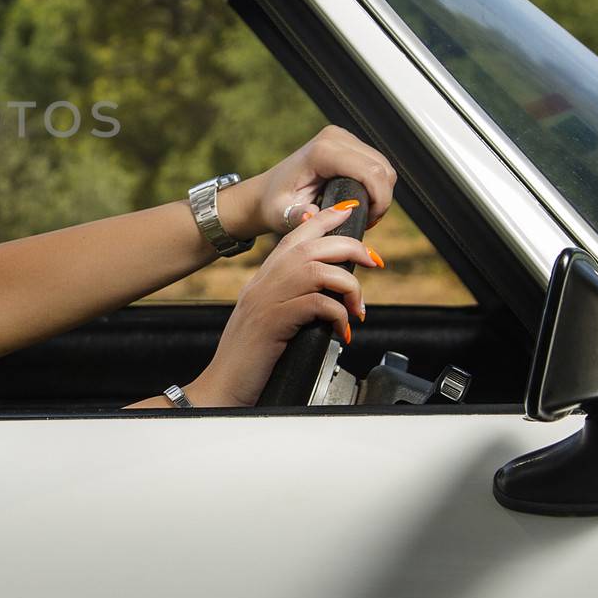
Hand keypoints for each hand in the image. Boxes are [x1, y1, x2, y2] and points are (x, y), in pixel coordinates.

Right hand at [187, 204, 383, 406]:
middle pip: (311, 245)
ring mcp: (267, 300)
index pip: (295, 236)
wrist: (223, 385)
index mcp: (263, 279)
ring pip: (318, 270)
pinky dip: (339, 317)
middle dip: (350, 246)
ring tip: (358, 309)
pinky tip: (342, 333)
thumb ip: (290, 299)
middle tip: (373, 260)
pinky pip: (318, 304)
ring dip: (349, 286)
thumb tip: (327, 292)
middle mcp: (264, 282)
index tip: (348, 213)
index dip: (324, 220)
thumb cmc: (249, 358)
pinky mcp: (275, 321)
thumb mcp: (269, 319)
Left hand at [236, 125, 396, 237]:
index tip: (368, 221)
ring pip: (384, 166)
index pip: (371, 172)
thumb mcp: (280, 215)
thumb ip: (296, 216)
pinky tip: (360, 201)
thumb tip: (311, 213)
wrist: (267, 192)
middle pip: (382, 169)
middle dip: (381, 199)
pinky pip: (377, 164)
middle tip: (365, 221)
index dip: (379, 200)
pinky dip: (376, 185)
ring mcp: (343, 137)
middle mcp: (334, 138)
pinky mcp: (349, 142)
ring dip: (380, 193)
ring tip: (361, 213)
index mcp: (321, 152)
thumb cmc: (274, 204)